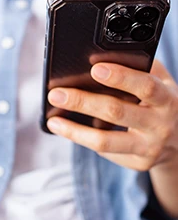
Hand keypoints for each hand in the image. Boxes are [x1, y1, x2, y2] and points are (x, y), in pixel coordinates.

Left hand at [47, 60, 177, 170]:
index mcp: (166, 98)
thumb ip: (138, 68)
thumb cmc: (159, 102)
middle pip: (116, 112)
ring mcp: (149, 147)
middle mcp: (160, 124)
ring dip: (74, 130)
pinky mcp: (138, 162)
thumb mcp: (158, 82)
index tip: (95, 68)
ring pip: (105, 141)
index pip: (145, 86)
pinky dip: (83, 139)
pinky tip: (69, 130)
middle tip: (56, 94)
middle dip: (82, 101)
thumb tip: (100, 57)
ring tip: (54, 121)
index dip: (121, 77)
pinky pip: (105, 152)